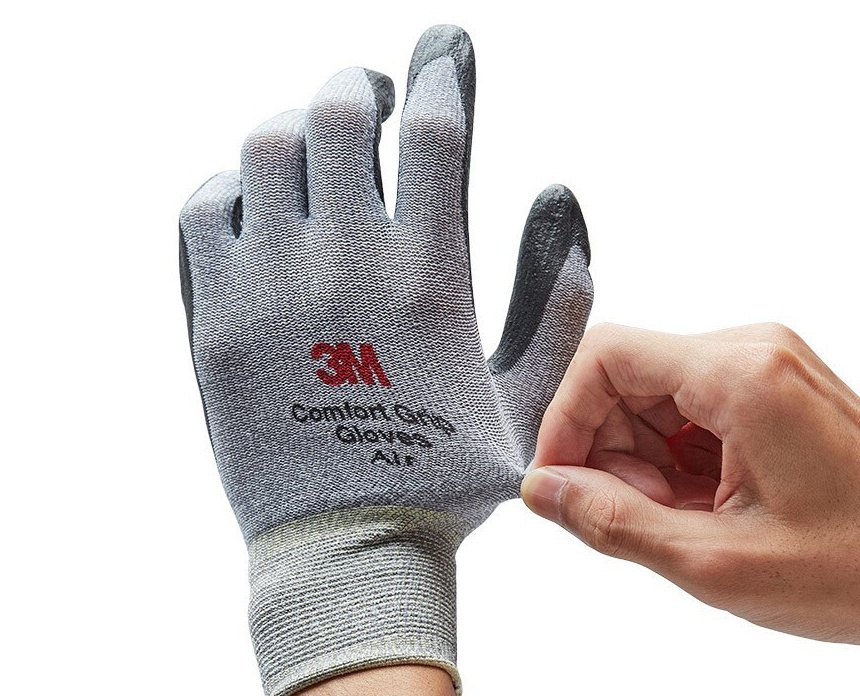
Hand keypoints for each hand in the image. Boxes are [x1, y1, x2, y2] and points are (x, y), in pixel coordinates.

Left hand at [180, 24, 591, 694]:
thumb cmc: (443, 474)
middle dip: (362, 89)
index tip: (444, 46)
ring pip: (268, 147)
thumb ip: (557, 295)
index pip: (436, 130)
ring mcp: (270, 286)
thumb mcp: (526, 396)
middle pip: (341, 115)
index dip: (443, 69)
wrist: (346, 546)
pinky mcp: (213, 317)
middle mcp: (347, 265)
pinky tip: (257, 203)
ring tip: (315, 145)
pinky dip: (232, 185)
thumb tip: (561, 194)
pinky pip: (205, 209)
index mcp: (429, 276)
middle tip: (371, 98)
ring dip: (297, 127)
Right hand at [522, 323, 859, 642]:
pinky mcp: (766, 388)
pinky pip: (685, 408)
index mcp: (741, 376)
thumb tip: (545, 491)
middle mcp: (751, 352)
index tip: (558, 477)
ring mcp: (762, 366)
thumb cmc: (859, 568)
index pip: (606, 356)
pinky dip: (672, 458)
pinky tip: (700, 505)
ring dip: (641, 459)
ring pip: (651, 395)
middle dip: (608, 448)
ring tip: (678, 518)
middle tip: (631, 515)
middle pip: (626, 376)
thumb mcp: (720, 562)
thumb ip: (615, 522)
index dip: (565, 417)